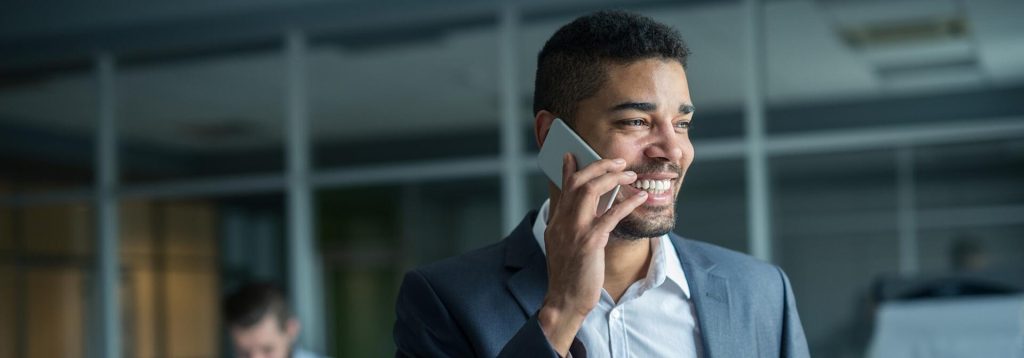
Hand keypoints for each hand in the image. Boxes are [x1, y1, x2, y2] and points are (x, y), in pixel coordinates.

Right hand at [537, 153, 646, 354]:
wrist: (564, 301)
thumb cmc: (569, 276)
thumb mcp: (564, 245)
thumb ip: (571, 225)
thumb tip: (585, 210)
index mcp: (556, 222)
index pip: (562, 187)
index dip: (568, 168)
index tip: (573, 155)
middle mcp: (563, 222)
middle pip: (578, 181)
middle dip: (598, 166)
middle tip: (617, 161)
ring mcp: (575, 231)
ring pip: (590, 190)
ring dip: (612, 177)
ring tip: (629, 174)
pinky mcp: (590, 243)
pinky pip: (610, 215)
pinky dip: (627, 203)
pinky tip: (640, 199)